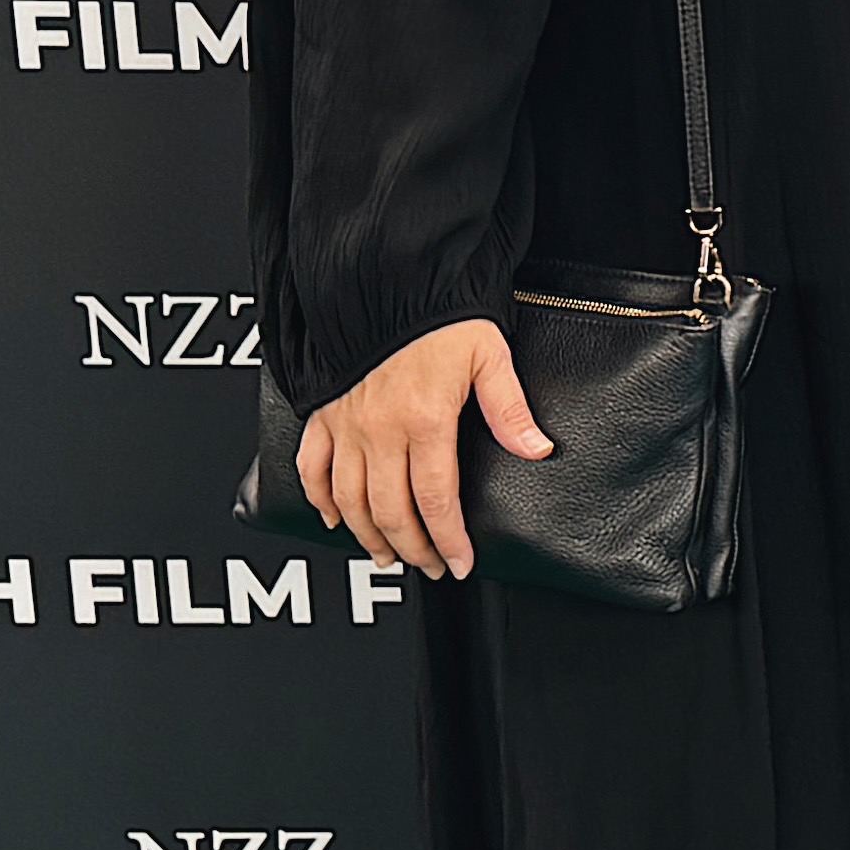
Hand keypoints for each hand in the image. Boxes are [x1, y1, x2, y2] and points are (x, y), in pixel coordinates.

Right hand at [300, 316, 551, 582]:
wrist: (386, 280)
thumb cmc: (439, 314)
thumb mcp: (488, 355)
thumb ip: (510, 409)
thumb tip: (537, 449)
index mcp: (424, 421)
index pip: (436, 501)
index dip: (448, 541)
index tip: (459, 564)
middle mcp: (379, 430)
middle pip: (391, 512)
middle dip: (413, 550)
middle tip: (431, 568)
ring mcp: (346, 425)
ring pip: (348, 501)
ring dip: (368, 537)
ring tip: (388, 557)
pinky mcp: (322, 414)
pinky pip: (312, 468)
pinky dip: (319, 500)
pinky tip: (335, 519)